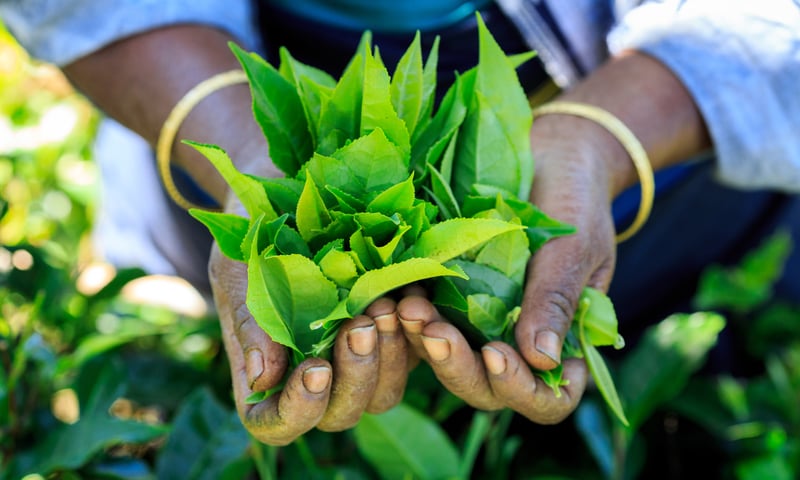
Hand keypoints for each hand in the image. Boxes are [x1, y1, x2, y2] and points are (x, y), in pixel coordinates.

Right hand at [210, 205, 413, 445]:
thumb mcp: (239, 271)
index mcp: (268, 374)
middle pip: (341, 414)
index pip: (279, 423)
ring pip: (384, 392)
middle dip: (355, 377)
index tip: (315, 369)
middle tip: (360, 326)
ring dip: (390, 356)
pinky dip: (416, 331)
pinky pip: (416, 352)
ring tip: (383, 306)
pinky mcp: (394, 331)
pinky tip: (410, 296)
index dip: (299, 410)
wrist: (289, 191)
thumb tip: (263, 378)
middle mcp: (315, 375)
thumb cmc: (252, 234)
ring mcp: (357, 357)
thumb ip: (250, 322)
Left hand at [397, 114, 621, 423]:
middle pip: (488, 388)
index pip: (547, 397)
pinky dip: (411, 316)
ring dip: (427, 344)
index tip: (497, 353)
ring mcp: (481, 324)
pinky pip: (428, 322)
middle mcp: (519, 343)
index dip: (521, 389)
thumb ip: (556, 301)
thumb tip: (542, 359)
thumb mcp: (574, 247)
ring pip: (451, 361)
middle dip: (458, 367)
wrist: (550, 155)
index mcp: (564, 342)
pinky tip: (395, 293)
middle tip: (433, 331)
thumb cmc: (576, 200)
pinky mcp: (450, 298)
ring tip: (407, 308)